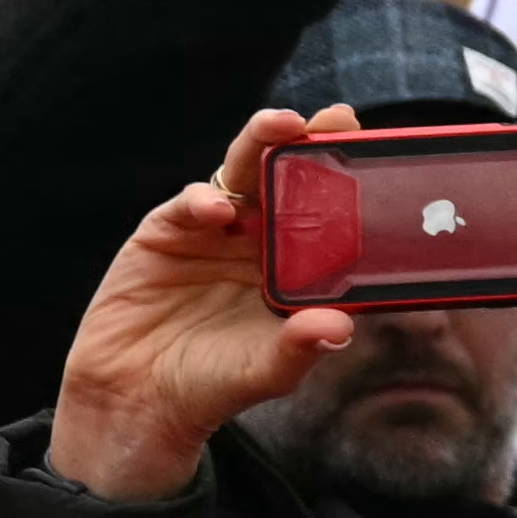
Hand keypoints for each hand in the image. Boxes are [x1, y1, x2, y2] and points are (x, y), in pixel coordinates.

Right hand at [50, 108, 362, 509]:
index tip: (377, 150)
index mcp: (297, 263)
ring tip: (282, 127)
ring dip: (259, 145)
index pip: (330, 210)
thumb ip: (301, 348)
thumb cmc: (214, 383)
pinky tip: (218, 210)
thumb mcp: (266, 371)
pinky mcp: (164, 233)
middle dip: (310, 142)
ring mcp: (213, 231)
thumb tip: (340, 327)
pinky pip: (188, 206)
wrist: (139, 399)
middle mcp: (259, 238)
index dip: (350, 178)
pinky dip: (203, 201)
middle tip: (334, 118)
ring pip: (240, 174)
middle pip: (287, 177)